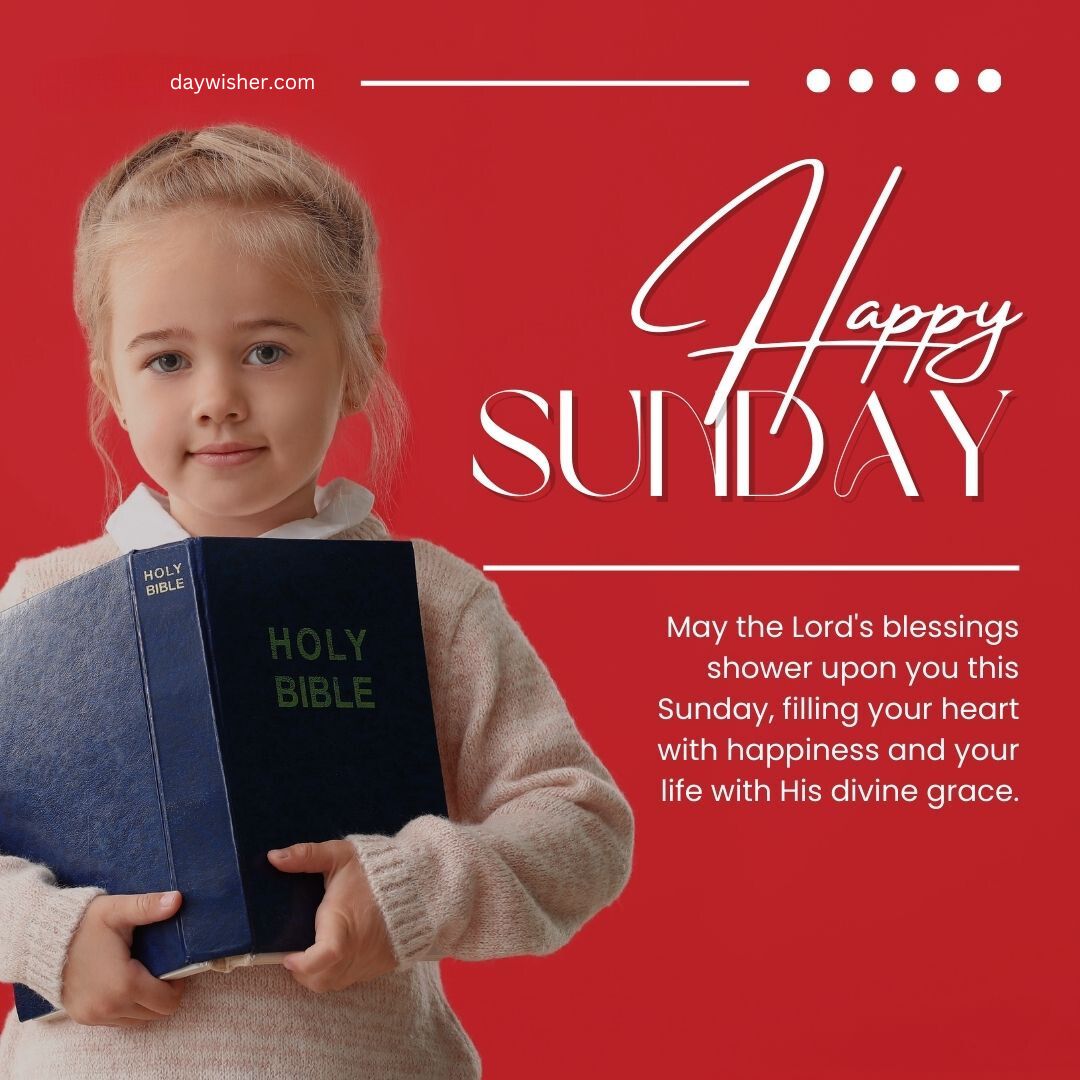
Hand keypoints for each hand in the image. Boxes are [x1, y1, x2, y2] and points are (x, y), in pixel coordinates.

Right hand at [61, 890, 186, 1026]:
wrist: (39, 940)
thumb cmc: (82, 923)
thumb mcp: (117, 910)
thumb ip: (148, 906)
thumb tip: (178, 899)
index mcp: (124, 984)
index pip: (169, 1001)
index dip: (178, 983)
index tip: (173, 965)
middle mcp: (109, 1008)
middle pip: (156, 1013)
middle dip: (164, 992)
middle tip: (159, 967)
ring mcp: (94, 1016)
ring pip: (138, 1020)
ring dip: (145, 1002)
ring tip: (141, 973)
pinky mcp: (83, 1018)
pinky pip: (118, 1021)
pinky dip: (127, 1007)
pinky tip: (123, 983)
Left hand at [267, 840, 395, 992]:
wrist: (418, 882)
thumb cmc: (374, 870)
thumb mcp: (340, 856)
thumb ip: (307, 855)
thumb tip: (273, 857)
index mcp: (343, 925)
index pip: (322, 957)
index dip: (300, 964)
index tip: (287, 957)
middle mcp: (356, 950)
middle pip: (322, 980)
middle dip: (303, 973)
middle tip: (295, 955)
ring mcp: (369, 961)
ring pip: (335, 984)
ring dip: (319, 975)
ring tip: (313, 955)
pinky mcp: (381, 965)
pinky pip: (353, 979)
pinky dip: (339, 973)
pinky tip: (338, 954)